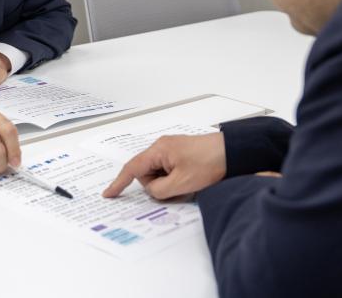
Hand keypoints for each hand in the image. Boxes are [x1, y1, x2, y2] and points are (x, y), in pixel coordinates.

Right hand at [102, 133, 226, 199]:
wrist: (233, 152)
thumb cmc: (210, 162)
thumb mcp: (181, 183)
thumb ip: (159, 190)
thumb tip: (151, 190)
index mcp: (158, 150)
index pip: (132, 168)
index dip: (119, 182)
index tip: (109, 194)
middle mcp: (162, 147)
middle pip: (147, 173)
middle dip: (157, 186)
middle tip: (178, 188)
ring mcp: (172, 149)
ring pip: (159, 174)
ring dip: (169, 183)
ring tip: (190, 182)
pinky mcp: (181, 154)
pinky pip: (169, 170)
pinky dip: (175, 179)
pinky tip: (191, 179)